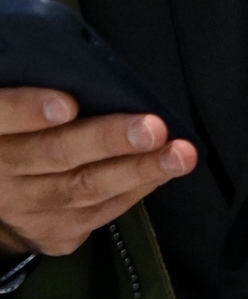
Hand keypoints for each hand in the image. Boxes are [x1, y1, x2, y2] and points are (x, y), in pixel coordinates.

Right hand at [0, 92, 194, 258]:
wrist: (0, 197)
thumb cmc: (15, 135)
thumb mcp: (10, 110)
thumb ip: (28, 91)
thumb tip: (79, 66)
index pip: (0, 117)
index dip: (29, 110)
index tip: (68, 103)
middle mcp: (2, 176)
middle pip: (55, 154)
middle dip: (108, 140)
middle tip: (152, 128)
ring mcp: (27, 209)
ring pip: (87, 187)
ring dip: (140, 169)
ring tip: (179, 154)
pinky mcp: (54, 233)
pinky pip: (103, 209)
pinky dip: (138, 187)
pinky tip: (164, 169)